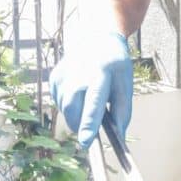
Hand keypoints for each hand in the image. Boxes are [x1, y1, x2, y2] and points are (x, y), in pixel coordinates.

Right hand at [49, 31, 133, 149]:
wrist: (98, 38)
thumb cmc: (115, 66)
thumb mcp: (125, 85)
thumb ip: (123, 113)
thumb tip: (119, 139)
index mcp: (101, 74)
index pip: (93, 101)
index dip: (88, 123)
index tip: (86, 142)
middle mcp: (78, 72)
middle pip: (71, 108)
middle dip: (79, 124)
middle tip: (90, 130)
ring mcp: (63, 73)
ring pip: (64, 108)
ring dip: (75, 114)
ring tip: (88, 100)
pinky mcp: (54, 77)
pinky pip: (59, 103)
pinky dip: (69, 106)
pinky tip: (79, 93)